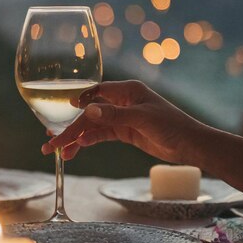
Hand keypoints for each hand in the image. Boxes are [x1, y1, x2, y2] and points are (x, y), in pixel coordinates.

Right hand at [42, 80, 207, 162]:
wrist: (191, 146)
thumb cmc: (172, 126)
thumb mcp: (142, 119)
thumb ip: (114, 115)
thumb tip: (87, 111)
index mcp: (127, 91)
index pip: (95, 93)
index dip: (76, 102)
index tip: (58, 113)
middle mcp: (122, 102)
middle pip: (89, 113)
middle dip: (70, 128)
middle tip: (52, 143)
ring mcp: (122, 117)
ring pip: (92, 127)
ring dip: (76, 138)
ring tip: (60, 152)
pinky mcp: (124, 132)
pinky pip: (101, 135)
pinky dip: (89, 141)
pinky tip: (78, 149)